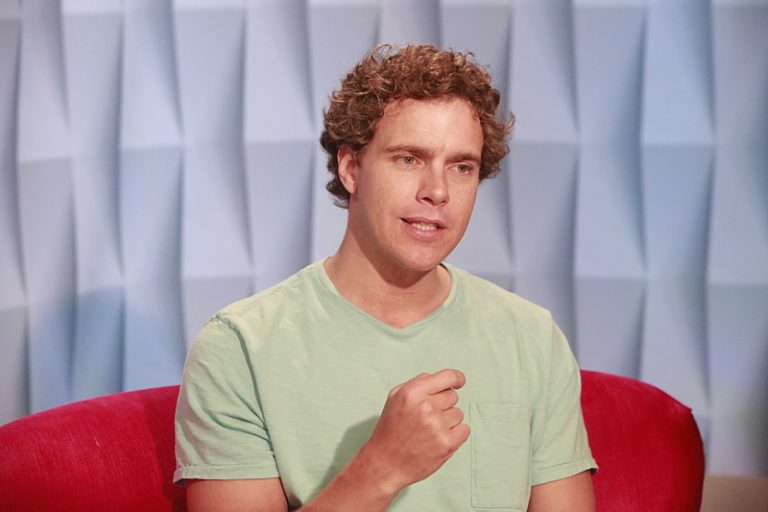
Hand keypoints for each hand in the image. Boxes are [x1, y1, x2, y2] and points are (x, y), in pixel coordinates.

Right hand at [360, 369, 469, 493]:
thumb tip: (439, 379)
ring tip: (429, 431)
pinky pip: (464, 430)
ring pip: (458, 414)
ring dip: (448, 421)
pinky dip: (456, 435)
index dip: (457, 378)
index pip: (448, 377)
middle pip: (453, 396)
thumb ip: (417, 384)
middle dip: (443, 404)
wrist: (386, 463)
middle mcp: (425, 407)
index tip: (459, 382)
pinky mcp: (447, 444)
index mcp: (413, 393)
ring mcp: (437, 426)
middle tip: (427, 418)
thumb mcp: (395, 398)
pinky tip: (438, 439)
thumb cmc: (391, 430)